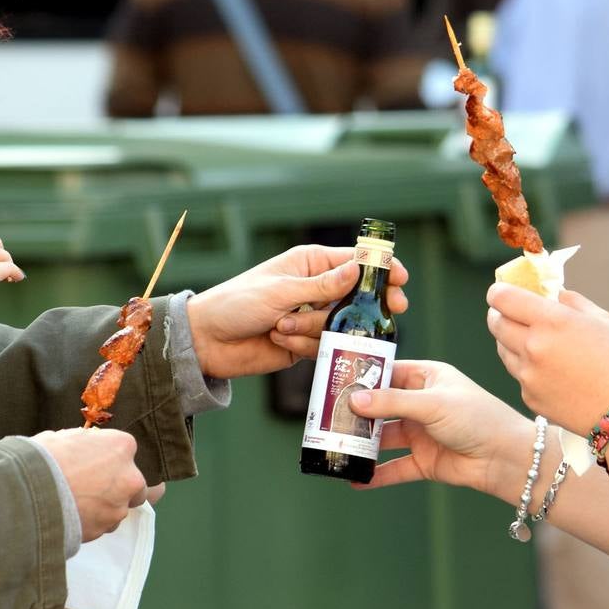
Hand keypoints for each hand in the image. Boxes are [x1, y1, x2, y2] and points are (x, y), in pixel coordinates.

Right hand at [31, 428, 148, 542]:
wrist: (28, 495)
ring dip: (105, 507)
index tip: (96, 461)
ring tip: (77, 504)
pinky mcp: (105, 529)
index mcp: (121, 446)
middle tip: (96, 487)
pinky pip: (103, 525)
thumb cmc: (42, 459)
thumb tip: (84, 446)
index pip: (126, 450)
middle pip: (137, 485)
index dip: (110, 457)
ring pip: (120, 508)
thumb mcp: (63, 438)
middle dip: (121, 487)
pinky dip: (92, 522)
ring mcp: (119, 506)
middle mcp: (129, 476)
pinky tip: (73, 516)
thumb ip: (83, 443)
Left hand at [186, 245, 408, 378]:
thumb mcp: (281, 292)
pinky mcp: (305, 342)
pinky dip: (303, 345)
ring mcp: (312, 316)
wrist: (208, 341)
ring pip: (339, 325)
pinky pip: (323, 346)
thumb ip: (323, 286)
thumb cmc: (237, 303)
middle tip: (391, 312)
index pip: (355, 261)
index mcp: (310, 263)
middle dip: (366, 306)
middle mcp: (315, 288)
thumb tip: (358, 270)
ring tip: (280, 328)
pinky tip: (279, 340)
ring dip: (312, 330)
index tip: (401, 279)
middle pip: (357, 296)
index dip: (381, 269)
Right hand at [345, 360, 532, 498]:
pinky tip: (355, 479)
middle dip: (357, 413)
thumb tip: (355, 400)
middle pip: (381, 406)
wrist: (506, 458)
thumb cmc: (478, 418)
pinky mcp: (424, 461)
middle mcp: (422, 404)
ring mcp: (422, 433)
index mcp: (428, 378)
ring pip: (383, 437)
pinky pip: (394, 467)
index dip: (362, 378)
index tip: (335, 382)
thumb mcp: (432, 403)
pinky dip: (375, 474)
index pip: (387, 373)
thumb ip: (392, 402)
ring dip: (362, 443)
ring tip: (335, 447)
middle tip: (327, 416)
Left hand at [485, 283, 608, 436]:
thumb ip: (573, 302)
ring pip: (502, 350)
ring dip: (509, 340)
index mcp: (550, 321)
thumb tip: (555, 293)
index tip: (500, 291)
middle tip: (507, 312)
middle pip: (496, 323)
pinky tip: (547, 369)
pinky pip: (518, 375)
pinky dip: (526, 368)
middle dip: (499, 314)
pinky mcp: (529, 397)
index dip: (498, 291)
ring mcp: (528, 375)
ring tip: (529, 339)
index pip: (503, 298)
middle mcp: (533, 347)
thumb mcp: (603, 320)